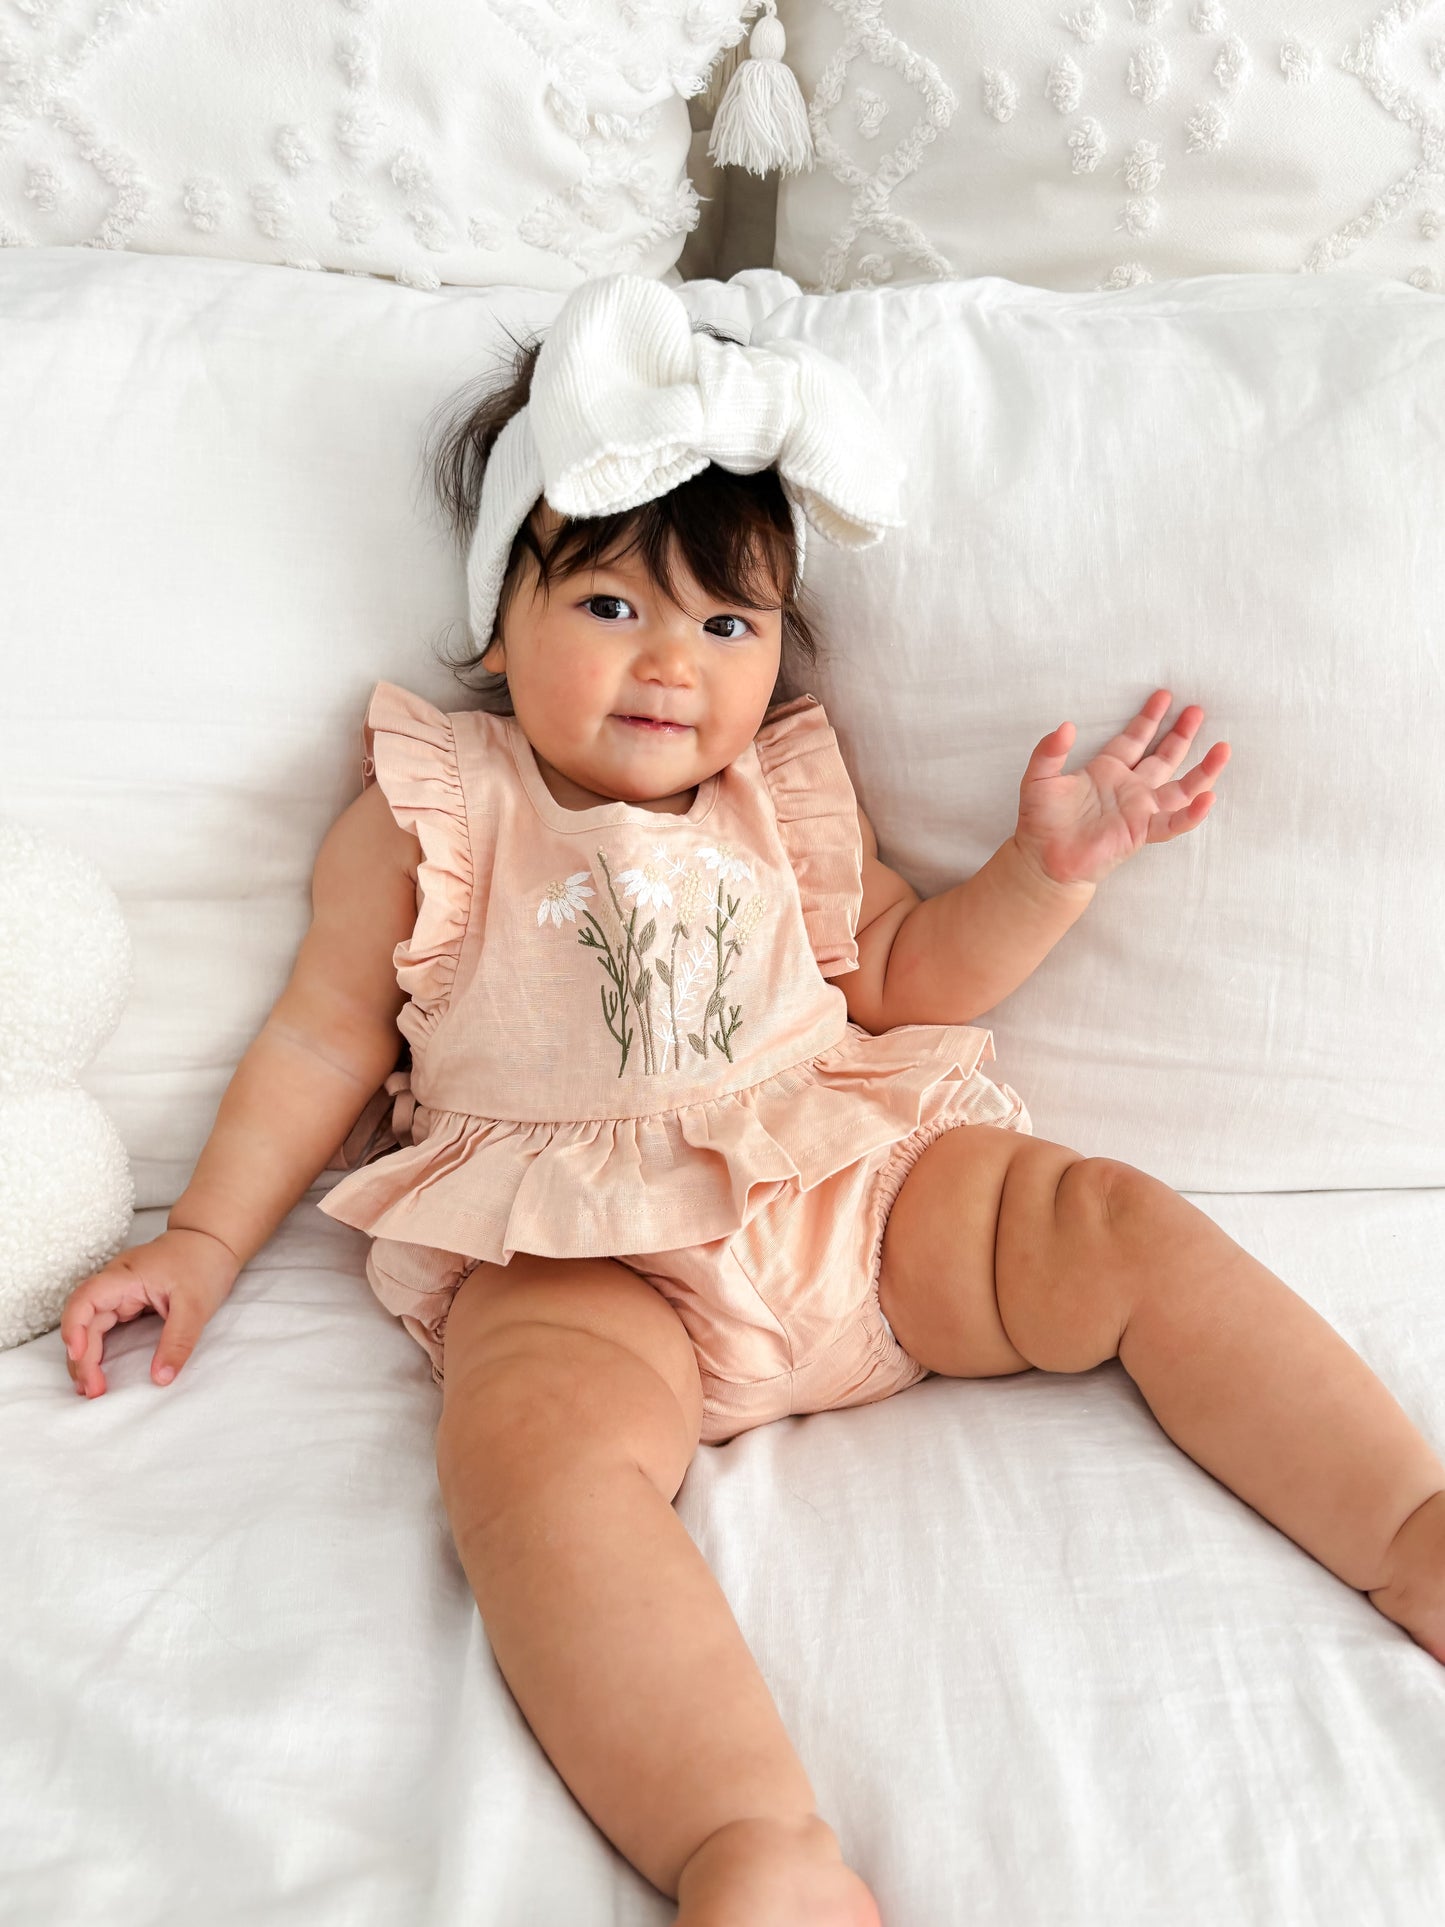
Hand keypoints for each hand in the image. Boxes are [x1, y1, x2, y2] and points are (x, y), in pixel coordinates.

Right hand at [59, 1227, 240, 1398]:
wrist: (212, 1241)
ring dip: (86, 1356)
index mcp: (124, 1277)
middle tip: (92, 1390)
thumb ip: (177, 1341)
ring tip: (89, 1388)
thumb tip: (161, 1378)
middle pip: (83, 1320)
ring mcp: (119, 1292)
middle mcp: (114, 1283)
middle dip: (82, 1356)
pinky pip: (104, 1327)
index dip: (74, 1329)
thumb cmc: (203, 1263)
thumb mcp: (195, 1305)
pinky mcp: (127, 1301)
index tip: (78, 1357)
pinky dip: (98, 1349)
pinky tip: (98, 1369)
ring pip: (91, 1326)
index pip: (84, 1300)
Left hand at [1013, 689, 1229, 889]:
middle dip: (1181, 733)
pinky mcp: (1142, 832)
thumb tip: (1066, 726)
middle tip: (1198, 710)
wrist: (1044, 860)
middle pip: (1163, 756)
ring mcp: (1139, 810)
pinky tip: (1208, 798)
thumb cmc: (1040, 821)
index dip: (1149, 718)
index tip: (1164, 696)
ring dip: (1202, 770)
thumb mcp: (1038, 778)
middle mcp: (1129, 787)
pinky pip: (1172, 822)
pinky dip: (1191, 813)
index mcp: (1107, 770)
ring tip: (1224, 749)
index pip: (1135, 738)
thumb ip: (1049, 751)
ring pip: (1180, 787)